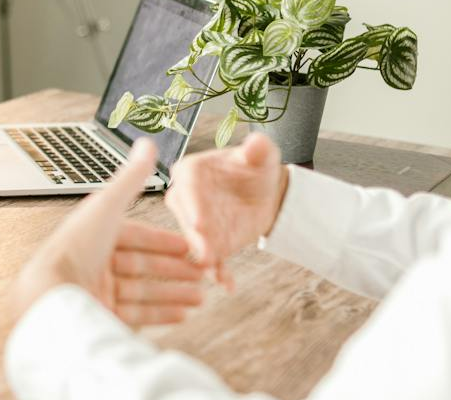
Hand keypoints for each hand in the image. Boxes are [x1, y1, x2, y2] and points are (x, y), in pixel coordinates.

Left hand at [14, 140, 207, 325]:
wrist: (53, 294)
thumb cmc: (76, 247)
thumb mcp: (108, 206)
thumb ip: (131, 178)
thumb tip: (147, 143)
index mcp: (94, 235)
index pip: (136, 237)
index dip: (164, 241)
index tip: (190, 247)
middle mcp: (95, 262)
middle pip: (143, 266)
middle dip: (176, 270)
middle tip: (203, 273)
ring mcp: (97, 291)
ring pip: (144, 291)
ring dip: (175, 293)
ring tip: (201, 297)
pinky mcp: (100, 315)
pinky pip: (137, 314)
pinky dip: (162, 314)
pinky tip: (183, 314)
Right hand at [164, 133, 289, 290]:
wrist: (264, 192)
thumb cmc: (256, 168)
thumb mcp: (262, 155)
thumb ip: (258, 149)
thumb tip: (256, 143)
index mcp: (191, 171)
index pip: (187, 186)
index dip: (193, 204)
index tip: (200, 222)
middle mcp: (185, 198)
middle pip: (187, 218)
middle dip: (195, 237)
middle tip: (205, 252)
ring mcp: (194, 224)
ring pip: (196, 242)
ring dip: (204, 257)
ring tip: (215, 270)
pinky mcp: (208, 244)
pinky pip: (211, 259)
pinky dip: (219, 272)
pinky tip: (227, 284)